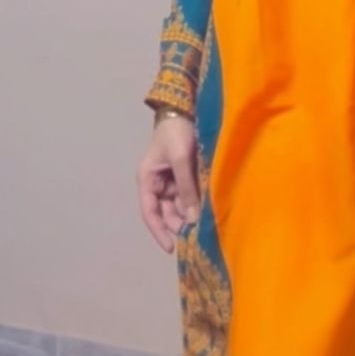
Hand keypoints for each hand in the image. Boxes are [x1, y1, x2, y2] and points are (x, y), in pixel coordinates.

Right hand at [137, 115, 199, 253]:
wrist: (186, 107)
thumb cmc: (177, 132)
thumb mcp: (181, 158)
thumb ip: (186, 188)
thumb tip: (192, 218)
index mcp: (147, 179)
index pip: (150, 212)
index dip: (159, 232)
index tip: (172, 248)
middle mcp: (157, 183)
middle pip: (166, 211)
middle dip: (180, 222)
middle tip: (198, 233)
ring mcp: (171, 179)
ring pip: (179, 204)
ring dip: (190, 212)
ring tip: (205, 221)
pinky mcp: (184, 175)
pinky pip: (188, 194)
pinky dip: (196, 201)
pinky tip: (207, 207)